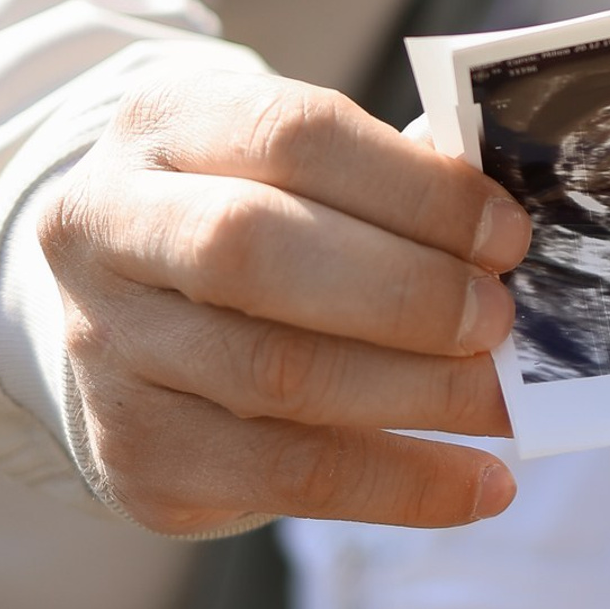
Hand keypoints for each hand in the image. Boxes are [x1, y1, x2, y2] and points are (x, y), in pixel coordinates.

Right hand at [39, 69, 529, 535]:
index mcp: (163, 122)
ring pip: (273, 374)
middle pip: (254, 251)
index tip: (506, 234)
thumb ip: (393, 177)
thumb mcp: (303, 162)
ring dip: (416, 392)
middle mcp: (103, 227)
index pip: (293, 136)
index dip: (414, 188)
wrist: (134, 300)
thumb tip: (503, 235)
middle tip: (499, 320)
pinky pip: (282, 478)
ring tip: (503, 400)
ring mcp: (104, 347)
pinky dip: (399, 485)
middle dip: (404, 290)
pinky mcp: (134, 455)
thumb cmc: (261, 207)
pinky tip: (479, 485)